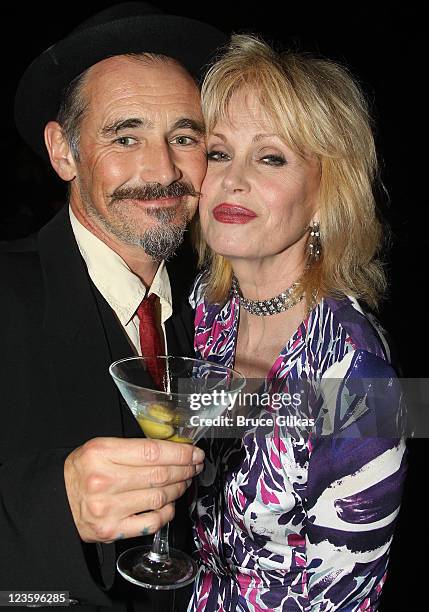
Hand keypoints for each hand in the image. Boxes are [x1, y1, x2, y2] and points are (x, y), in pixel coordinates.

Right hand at [64, 437, 203, 542]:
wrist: (57, 501)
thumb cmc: (83, 471)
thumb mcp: (101, 448)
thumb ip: (133, 448)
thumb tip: (173, 449)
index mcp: (101, 453)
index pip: (152, 452)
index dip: (180, 452)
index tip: (194, 452)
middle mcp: (104, 481)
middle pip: (159, 475)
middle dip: (185, 469)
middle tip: (194, 466)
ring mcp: (108, 508)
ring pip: (159, 497)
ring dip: (179, 488)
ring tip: (183, 481)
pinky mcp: (112, 530)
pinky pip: (151, 522)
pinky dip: (167, 512)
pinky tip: (169, 503)